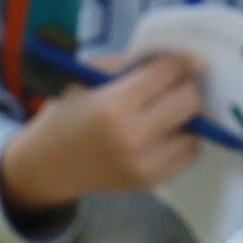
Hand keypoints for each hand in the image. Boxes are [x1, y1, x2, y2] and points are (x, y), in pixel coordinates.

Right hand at [0, 51, 218, 216]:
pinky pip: (189, 155)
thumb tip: (179, 60)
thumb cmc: (66, 115)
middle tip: (174, 86)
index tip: (178, 63)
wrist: (47, 166)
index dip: (177, 63)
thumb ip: (129, 65)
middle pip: (189, 101)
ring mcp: (145, 164)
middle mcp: (133, 137)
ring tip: (167, 112)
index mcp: (114, 105)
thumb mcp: (86, 78)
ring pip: (195, 130)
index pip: (168, 73)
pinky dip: (183, 140)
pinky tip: (165, 133)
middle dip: (185, 87)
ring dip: (185, 117)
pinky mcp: (151, 182)